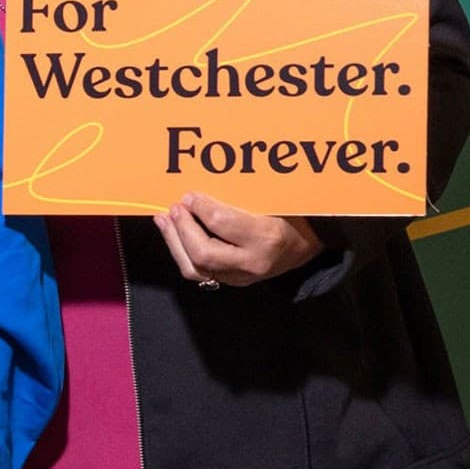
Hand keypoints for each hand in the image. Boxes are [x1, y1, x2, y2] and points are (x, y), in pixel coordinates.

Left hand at [156, 193, 323, 286]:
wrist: (306, 245)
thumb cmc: (289, 214)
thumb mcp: (272, 199)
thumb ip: (237, 195)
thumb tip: (201, 186)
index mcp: (266, 237)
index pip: (221, 223)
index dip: (200, 207)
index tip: (189, 194)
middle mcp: (252, 262)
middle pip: (204, 252)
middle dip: (183, 228)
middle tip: (175, 207)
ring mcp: (242, 277)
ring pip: (196, 268)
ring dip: (174, 241)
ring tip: (164, 219)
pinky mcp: (233, 282)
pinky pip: (199, 273)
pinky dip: (181, 252)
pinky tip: (172, 234)